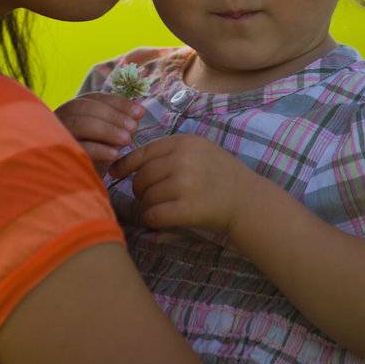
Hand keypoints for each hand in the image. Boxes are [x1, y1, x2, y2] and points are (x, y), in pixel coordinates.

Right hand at [55, 92, 144, 175]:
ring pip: (80, 124)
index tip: (140, 111)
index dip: (118, 103)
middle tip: (133, 126)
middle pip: (84, 107)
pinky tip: (115, 154)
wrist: (78, 186)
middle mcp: (62, 118)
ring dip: (107, 130)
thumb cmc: (95, 156)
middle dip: (113, 115)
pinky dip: (99, 149)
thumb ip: (120, 123)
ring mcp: (58, 135)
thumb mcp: (108, 137)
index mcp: (74, 110)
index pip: (95, 99)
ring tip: (127, 139)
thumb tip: (139, 112)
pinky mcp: (60, 156)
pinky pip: (79, 148)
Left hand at [107, 134, 264, 236]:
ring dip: (147, 206)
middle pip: (142, 177)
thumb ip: (168, 152)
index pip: (143, 152)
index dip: (125, 164)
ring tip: (159, 208)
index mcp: (184, 142)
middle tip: (147, 198)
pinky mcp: (189, 208)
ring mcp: (186, 184)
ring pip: (146, 197)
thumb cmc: (220, 176)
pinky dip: (151, 220)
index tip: (115, 173)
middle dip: (139, 190)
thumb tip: (124, 162)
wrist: (249, 201)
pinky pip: (154, 215)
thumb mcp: (198, 151)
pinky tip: (159, 220)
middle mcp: (183, 160)